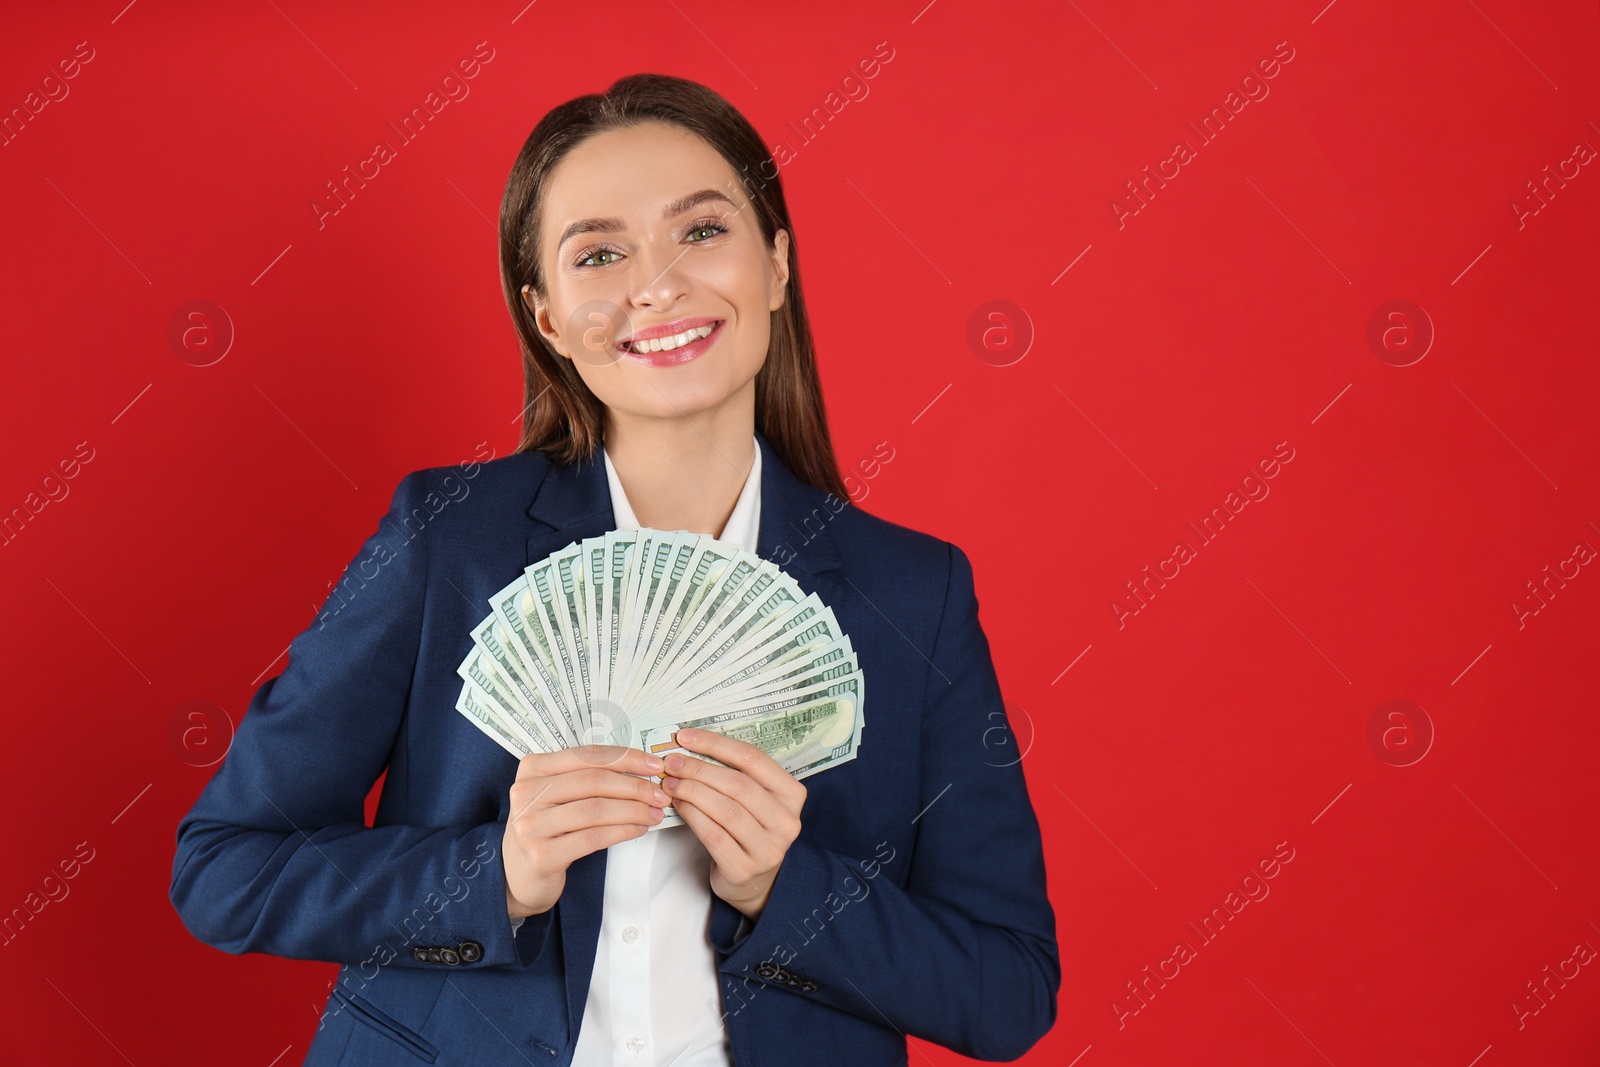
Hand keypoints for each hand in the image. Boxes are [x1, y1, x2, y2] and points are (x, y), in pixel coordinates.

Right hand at [502, 745, 669, 919]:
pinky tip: (638, 829)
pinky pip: (592, 837)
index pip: (588, 755)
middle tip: (660, 794)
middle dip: (634, 787)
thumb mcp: (556, 795)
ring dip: (633, 810)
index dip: (626, 758)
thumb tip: (641, 768)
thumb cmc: (546, 828)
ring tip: (654, 813)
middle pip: (593, 781)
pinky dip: (622, 831)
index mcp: (533, 768)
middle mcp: (526, 792)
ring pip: (595, 810)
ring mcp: (530, 825)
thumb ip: (587, 777)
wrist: (516, 875)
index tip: (654, 765)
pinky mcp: (541, 854)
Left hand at [660, 728, 805, 921]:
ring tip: (670, 783)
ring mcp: (769, 848)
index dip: (716, 744)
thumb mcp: (756, 800)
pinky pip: (714, 836)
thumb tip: (691, 745)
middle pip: (738, 785)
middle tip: (672, 763)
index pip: (753, 759)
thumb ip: (736, 774)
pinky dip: (692, 816)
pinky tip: (678, 805)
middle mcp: (787, 821)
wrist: (756, 882)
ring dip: (692, 792)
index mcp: (792, 794)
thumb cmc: (750, 829)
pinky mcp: (745, 869)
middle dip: (699, 769)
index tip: (685, 737)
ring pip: (726, 810)